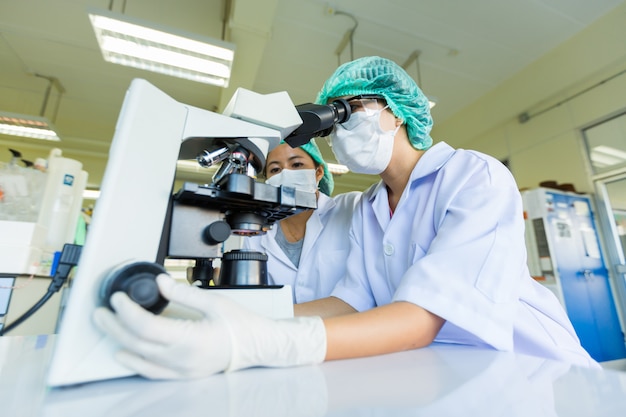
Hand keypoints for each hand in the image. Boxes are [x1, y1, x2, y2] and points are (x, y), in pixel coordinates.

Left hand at [93, 274, 325, 378]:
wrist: (257, 346)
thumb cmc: (240, 325)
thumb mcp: (215, 302)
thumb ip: (184, 293)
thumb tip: (160, 282)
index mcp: (191, 339)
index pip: (147, 327)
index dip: (127, 312)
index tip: (117, 298)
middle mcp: (182, 359)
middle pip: (137, 343)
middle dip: (115, 325)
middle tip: (101, 309)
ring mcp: (181, 370)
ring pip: (141, 358)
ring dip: (119, 341)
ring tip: (106, 325)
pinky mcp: (183, 374)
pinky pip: (152, 372)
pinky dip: (134, 362)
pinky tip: (122, 353)